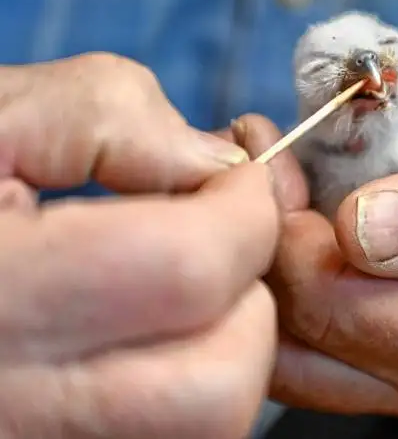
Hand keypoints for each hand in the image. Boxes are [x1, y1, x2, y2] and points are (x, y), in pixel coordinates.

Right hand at [0, 52, 280, 437]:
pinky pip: (169, 433)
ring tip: (175, 284)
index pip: (188, 272)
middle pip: (218, 388)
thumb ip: (107, 116)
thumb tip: (215, 164)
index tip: (239, 181)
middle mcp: (11, 407)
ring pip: (206, 426)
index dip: (248, 212)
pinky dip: (189, 377)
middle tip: (215, 243)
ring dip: (226, 345)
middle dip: (250, 300)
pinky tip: (144, 326)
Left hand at [267, 115, 397, 432]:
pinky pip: (327, 340)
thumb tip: (360, 227)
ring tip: (276, 183)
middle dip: (264, 249)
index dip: (285, 230)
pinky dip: (297, 280)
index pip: (334, 305)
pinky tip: (301, 218)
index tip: (272, 153)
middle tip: (263, 162)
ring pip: (301, 352)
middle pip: (302, 341)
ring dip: (273, 267)